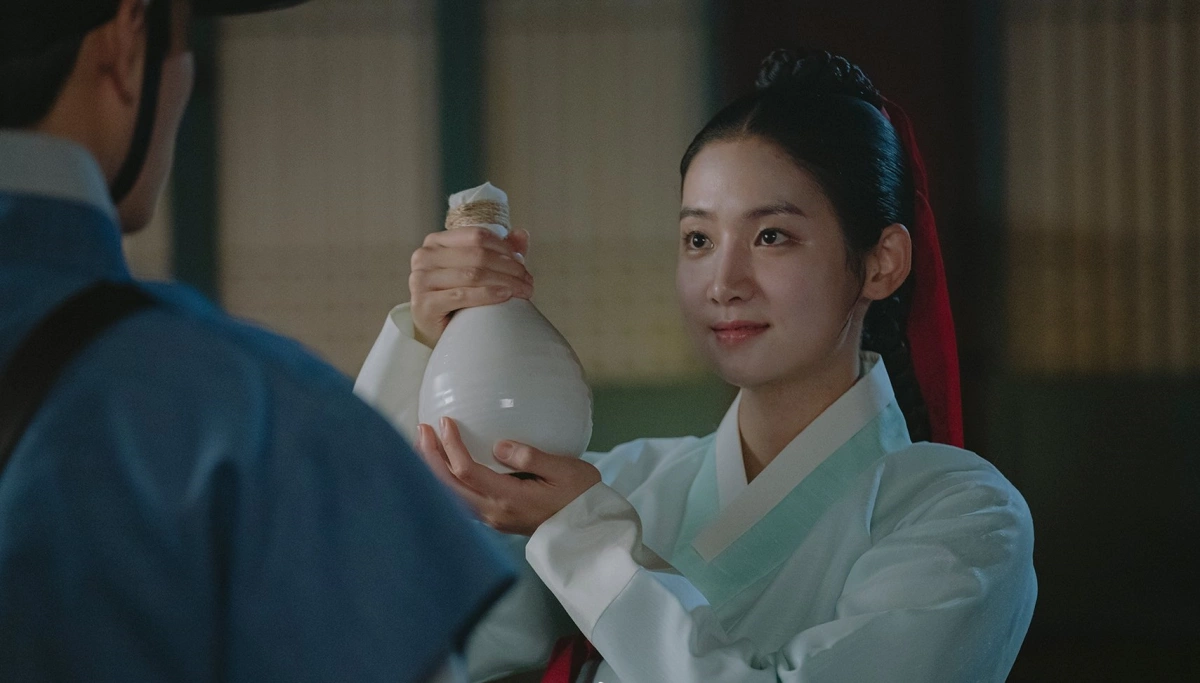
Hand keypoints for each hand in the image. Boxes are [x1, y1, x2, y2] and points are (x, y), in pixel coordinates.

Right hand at [409, 227, 532, 346]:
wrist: (436, 331)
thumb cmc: (457, 298)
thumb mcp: (477, 269)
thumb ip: (499, 251)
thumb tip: (522, 234)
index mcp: (436, 242)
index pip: (477, 236)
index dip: (504, 248)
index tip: (522, 263)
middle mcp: (424, 257)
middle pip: (478, 255)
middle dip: (509, 267)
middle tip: (528, 281)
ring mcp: (420, 280)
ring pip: (473, 274)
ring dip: (505, 281)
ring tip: (523, 291)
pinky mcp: (423, 304)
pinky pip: (462, 295)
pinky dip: (487, 295)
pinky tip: (505, 296)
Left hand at [414, 418, 600, 535]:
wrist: (587, 530)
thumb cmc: (581, 497)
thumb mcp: (564, 470)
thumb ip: (530, 457)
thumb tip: (499, 445)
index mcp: (509, 498)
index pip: (467, 471)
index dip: (452, 445)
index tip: (446, 422)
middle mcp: (494, 512)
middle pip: (447, 487)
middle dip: (430, 457)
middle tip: (422, 429)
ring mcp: (493, 520)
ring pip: (449, 497)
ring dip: (433, 471)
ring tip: (424, 446)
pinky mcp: (495, 520)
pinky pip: (459, 502)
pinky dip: (445, 483)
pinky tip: (444, 468)